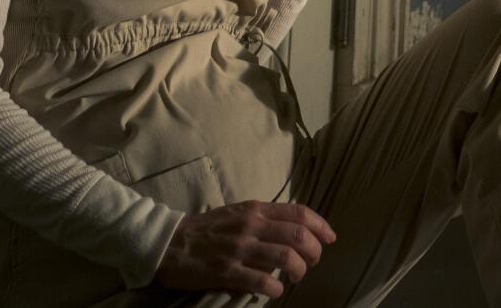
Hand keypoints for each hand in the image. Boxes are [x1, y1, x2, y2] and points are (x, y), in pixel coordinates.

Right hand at [156, 200, 336, 297]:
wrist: (169, 242)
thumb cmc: (206, 229)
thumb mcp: (239, 213)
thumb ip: (265, 218)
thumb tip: (294, 229)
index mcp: (255, 210)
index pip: (299, 212)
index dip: (321, 225)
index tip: (331, 237)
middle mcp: (251, 226)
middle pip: (299, 236)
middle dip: (314, 252)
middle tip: (313, 262)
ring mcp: (240, 248)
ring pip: (286, 258)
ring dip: (299, 271)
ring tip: (296, 277)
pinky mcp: (227, 271)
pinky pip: (262, 281)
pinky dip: (276, 288)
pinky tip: (275, 291)